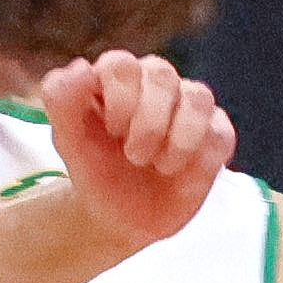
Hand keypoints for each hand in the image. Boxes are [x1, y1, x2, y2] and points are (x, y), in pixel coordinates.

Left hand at [40, 51, 234, 253]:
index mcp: (117, 78)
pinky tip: (180, 175)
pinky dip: (201, 159)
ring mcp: (189, 108)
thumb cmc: (95, 171)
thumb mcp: (68, 142)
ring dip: (179, 138)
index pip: (122, 64)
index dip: (119, 99)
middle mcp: (156, 83)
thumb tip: (81, 68)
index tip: (111, 133)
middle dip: (147, 122)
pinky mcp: (214, 136)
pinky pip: (221, 134)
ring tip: (160, 167)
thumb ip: (62, 101)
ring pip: (198, 97)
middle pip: (162, 74)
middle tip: (134, 157)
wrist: (120, 218)